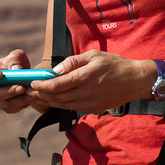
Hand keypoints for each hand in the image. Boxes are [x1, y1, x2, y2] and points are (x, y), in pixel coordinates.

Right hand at [0, 49, 33, 113]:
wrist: (24, 76)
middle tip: (22, 87)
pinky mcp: (5, 107)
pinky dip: (22, 104)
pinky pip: (12, 109)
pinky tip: (31, 98)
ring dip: (18, 100)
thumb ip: (14, 59)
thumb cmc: (16, 63)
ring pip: (4, 104)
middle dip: (8, 91)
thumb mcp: (16, 56)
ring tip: (30, 93)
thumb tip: (15, 70)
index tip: (0, 74)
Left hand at [27, 49, 150, 113]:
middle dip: (40, 95)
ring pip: (63, 105)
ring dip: (48, 102)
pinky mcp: (94, 109)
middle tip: (29, 91)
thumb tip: (56, 70)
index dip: (41, 86)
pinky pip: (73, 108)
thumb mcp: (93, 55)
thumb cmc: (114, 64)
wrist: (135, 80)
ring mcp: (90, 103)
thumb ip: (73, 62)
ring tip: (37, 97)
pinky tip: (54, 100)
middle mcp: (86, 93)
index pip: (56, 85)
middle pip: (57, 98)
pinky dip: (61, 104)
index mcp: (84, 78)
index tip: (32, 83)